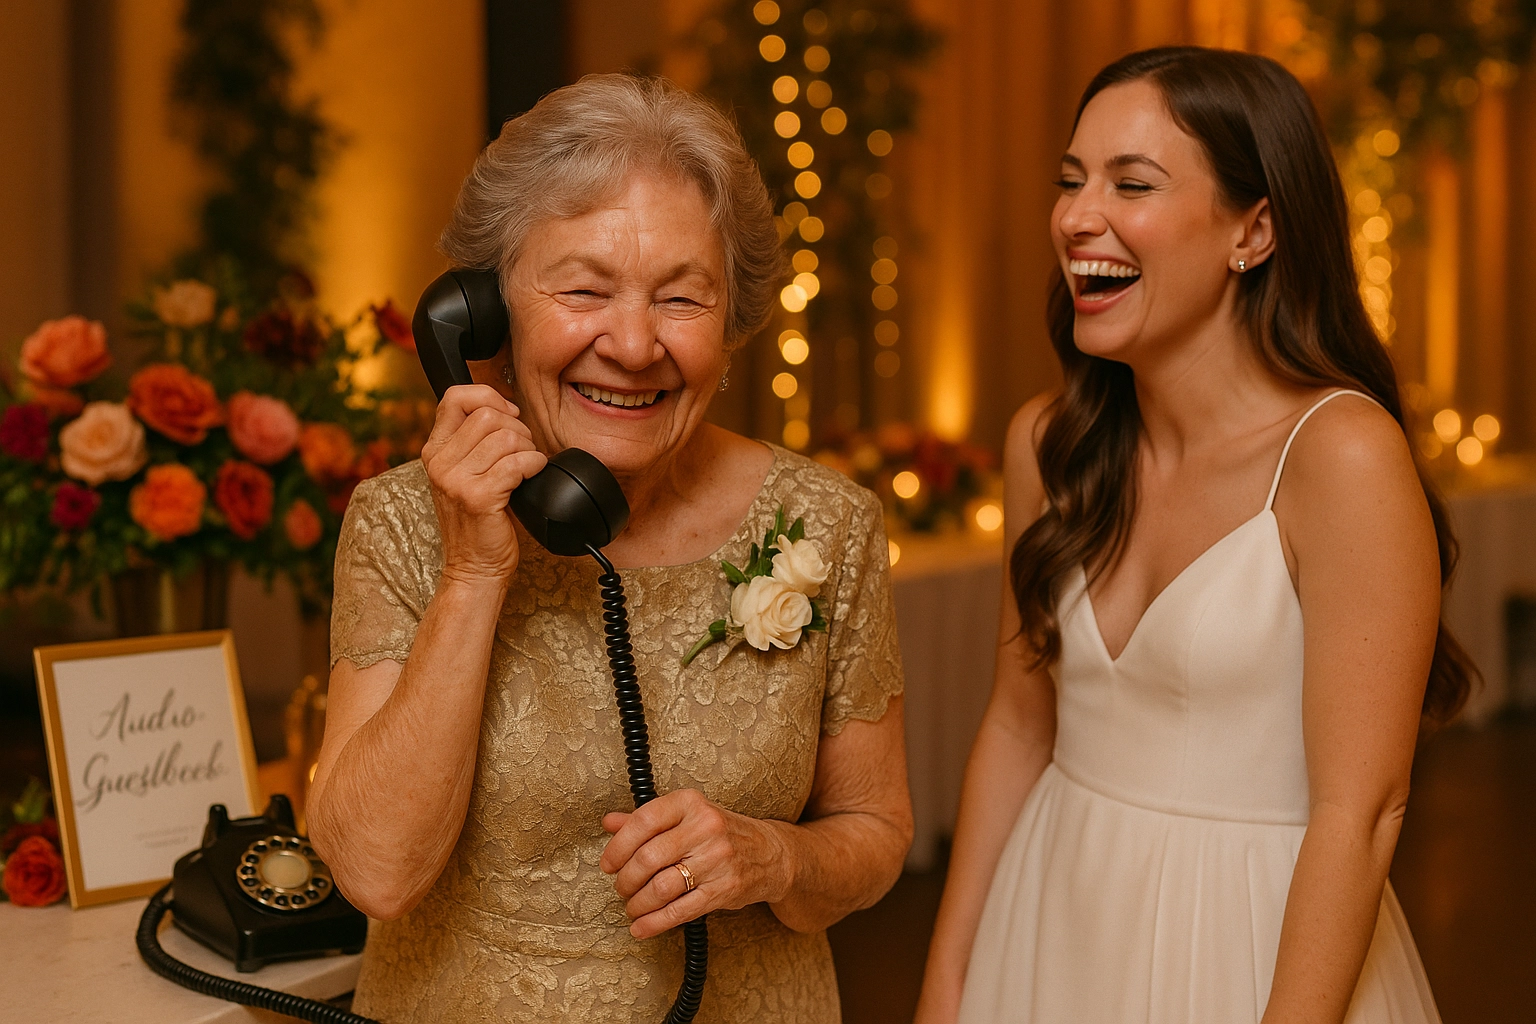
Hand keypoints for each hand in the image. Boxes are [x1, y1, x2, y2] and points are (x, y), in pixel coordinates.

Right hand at [420, 385, 546, 586]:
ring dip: (528, 449)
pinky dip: (534, 465)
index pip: (455, 396)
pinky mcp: (479, 497)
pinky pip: (517, 462)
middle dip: (517, 428)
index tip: (508, 416)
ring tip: (525, 468)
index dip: (488, 397)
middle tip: (522, 451)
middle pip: (488, 414)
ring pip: (506, 437)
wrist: (474, 568)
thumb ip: (472, 442)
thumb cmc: (478, 522)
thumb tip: (504, 409)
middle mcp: (440, 462)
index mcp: (434, 451)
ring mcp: (456, 480)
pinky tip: (532, 476)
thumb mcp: (463, 476)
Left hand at [600, 789, 792, 938]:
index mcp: (691, 803)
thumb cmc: (720, 833)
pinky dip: (655, 923)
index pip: (644, 821)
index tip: (608, 864)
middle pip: (649, 858)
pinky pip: (681, 910)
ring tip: (632, 907)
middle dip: (626, 880)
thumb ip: (648, 819)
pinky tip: (642, 927)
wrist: (771, 853)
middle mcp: (706, 827)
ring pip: (662, 887)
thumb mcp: (687, 816)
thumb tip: (609, 822)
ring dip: (638, 903)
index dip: (618, 846)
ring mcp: (717, 859)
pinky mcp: (725, 889)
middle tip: (622, 888)